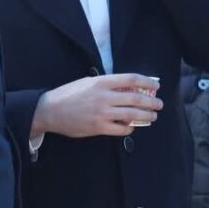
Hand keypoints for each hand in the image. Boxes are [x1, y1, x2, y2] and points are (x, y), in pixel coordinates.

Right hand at [32, 74, 161, 138]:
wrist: (49, 110)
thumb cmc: (69, 94)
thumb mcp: (88, 82)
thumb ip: (108, 84)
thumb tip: (131, 87)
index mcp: (101, 82)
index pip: (131, 79)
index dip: (147, 82)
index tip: (156, 86)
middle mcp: (103, 96)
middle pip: (136, 98)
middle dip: (151, 102)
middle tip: (159, 104)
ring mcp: (101, 113)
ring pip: (132, 114)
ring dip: (146, 115)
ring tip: (152, 116)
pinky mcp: (98, 127)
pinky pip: (121, 129)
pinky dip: (129, 128)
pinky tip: (132, 126)